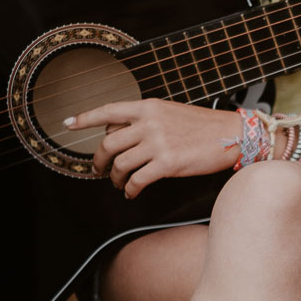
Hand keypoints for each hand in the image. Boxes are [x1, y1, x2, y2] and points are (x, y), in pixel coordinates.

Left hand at [65, 99, 239, 196]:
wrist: (233, 135)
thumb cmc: (204, 126)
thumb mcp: (171, 113)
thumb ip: (146, 120)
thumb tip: (121, 135)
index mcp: (148, 107)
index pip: (108, 111)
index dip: (85, 118)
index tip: (68, 124)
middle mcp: (149, 123)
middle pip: (108, 143)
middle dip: (98, 161)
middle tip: (98, 170)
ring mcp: (158, 143)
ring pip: (120, 164)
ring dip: (114, 178)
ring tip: (118, 183)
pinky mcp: (168, 163)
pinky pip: (137, 180)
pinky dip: (130, 189)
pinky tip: (132, 192)